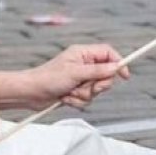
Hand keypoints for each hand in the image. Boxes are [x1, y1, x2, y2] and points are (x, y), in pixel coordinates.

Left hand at [0, 44, 130, 109]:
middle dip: (97, 85)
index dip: (119, 63)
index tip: (124, 76)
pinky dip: (77, 101)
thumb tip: (116, 67)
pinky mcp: (76, 91)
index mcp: (83, 53)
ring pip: (97, 90)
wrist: (31, 93)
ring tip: (70, 92)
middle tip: (87, 86)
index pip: (108, 54)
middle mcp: (83, 65)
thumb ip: (97, 71)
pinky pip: (87, 99)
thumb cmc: (48, 78)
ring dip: (84, 94)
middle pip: (106, 75)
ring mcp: (80, 79)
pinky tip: (65, 98)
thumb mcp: (75, 73)